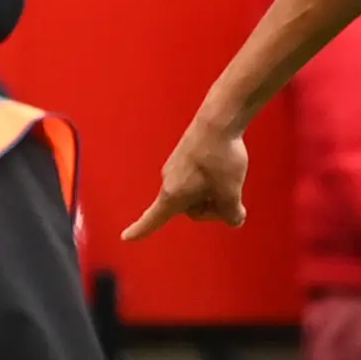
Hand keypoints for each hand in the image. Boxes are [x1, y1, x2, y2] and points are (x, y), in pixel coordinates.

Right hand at [124, 119, 248, 238]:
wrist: (218, 121)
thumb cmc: (220, 159)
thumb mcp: (231, 192)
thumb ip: (232, 213)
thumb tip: (234, 220)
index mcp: (173, 196)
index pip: (154, 219)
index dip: (141, 230)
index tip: (126, 238)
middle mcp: (168, 182)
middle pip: (190, 208)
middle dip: (211, 206)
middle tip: (231, 193)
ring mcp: (175, 167)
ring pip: (196, 191)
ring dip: (213, 190)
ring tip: (228, 174)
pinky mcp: (184, 156)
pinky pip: (198, 176)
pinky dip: (213, 176)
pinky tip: (224, 163)